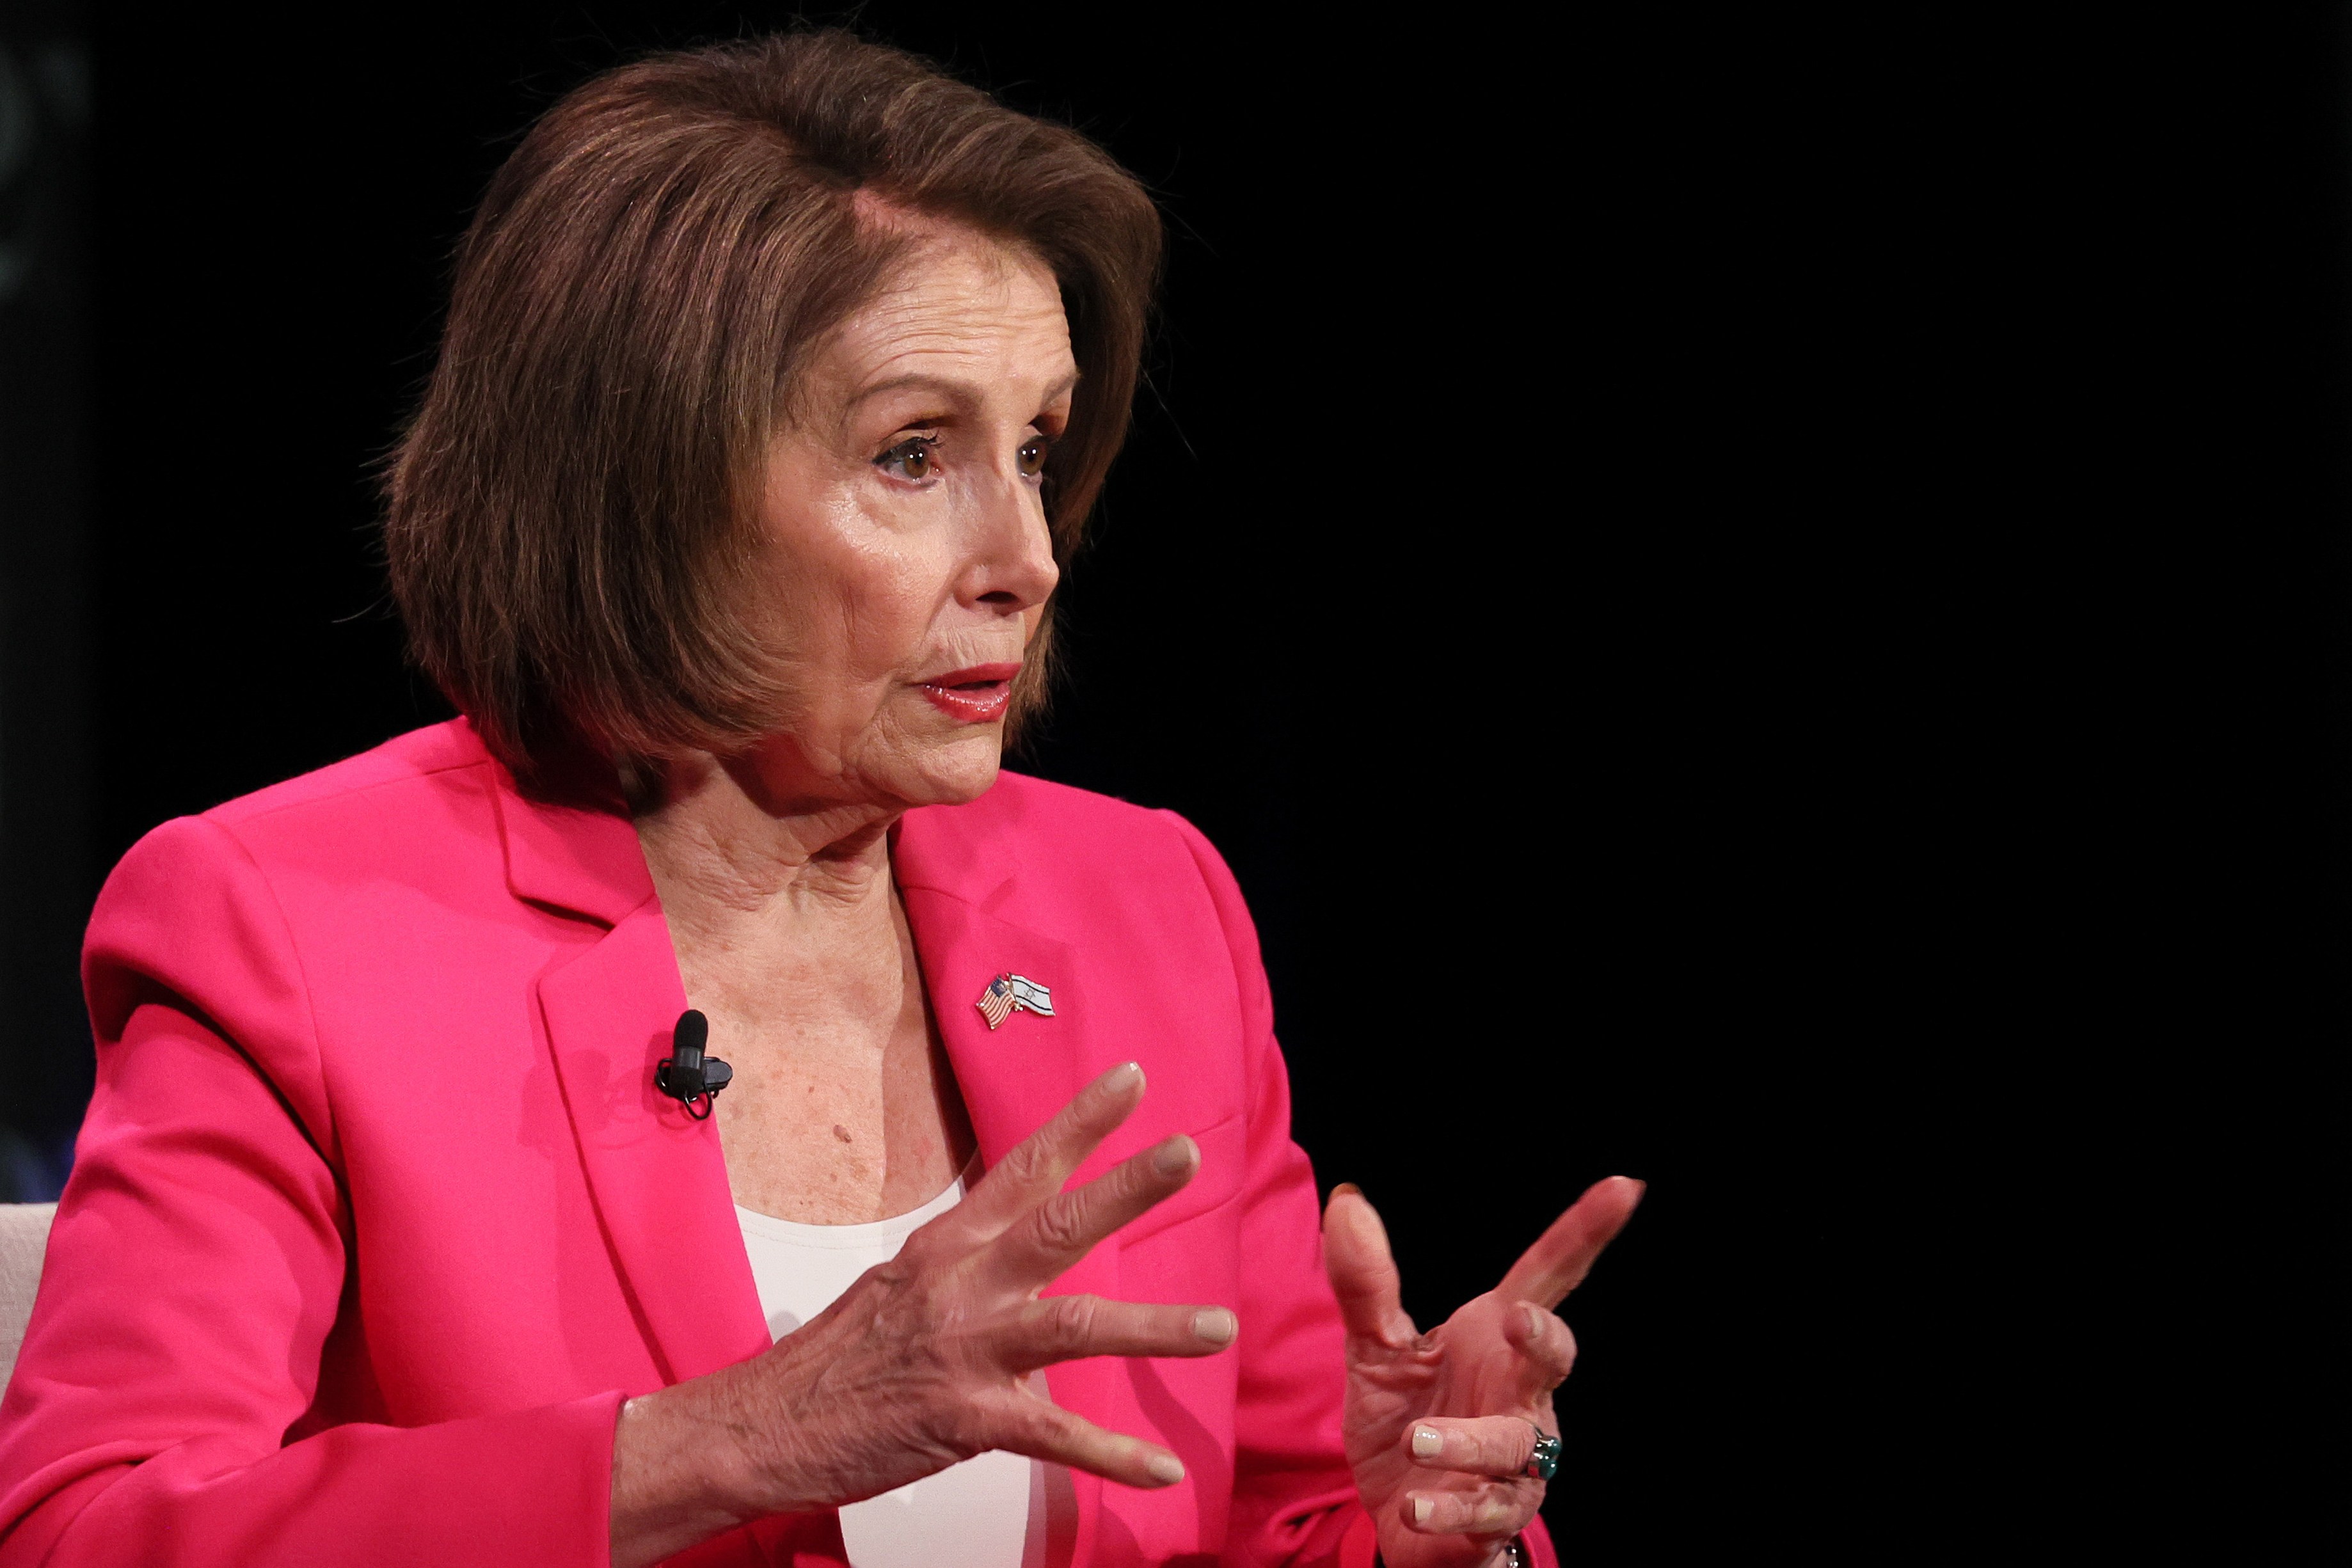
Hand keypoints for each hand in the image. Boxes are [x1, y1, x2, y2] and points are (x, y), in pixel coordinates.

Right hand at [610, 1062, 1235, 1566]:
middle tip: (1186, 1153)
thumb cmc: (833, 1364)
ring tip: (1220, 1326)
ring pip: (1073, 1326)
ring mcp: (965, 1351)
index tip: (1132, 1080)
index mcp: (947, 1248)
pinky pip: (1054, 1436)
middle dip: (1125, 1187)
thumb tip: (1021, 1261)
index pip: (1022, 1170)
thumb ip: (968, 1272)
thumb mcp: (899, 1290)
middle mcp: (961, 1286)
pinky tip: (1164, 1469)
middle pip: (1056, 1225)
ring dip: (1153, 1327)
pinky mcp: (963, 1419)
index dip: (1080, 1124)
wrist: (761, 1428)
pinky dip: (1113, 1456)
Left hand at [1325, 1175, 1643, 1567]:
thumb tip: (1347, 1202)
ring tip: (1418, 1439)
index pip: (1546, 1277)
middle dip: (1544, 1338)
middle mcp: (1520, 1392)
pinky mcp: (1495, 1514)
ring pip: (1512, 1442)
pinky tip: (1417, 1506)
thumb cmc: (1404, 1418)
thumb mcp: (1376, 1350)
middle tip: (1519, 1320)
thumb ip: (1366, 1285)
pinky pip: (1485, 1512)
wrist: (1398, 1516)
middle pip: (1553, 1357)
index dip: (1585, 1231)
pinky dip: (1449, 1510)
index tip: (1624, 1186)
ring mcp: (1516, 1457)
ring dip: (1469, 1440)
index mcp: (1494, 1338)